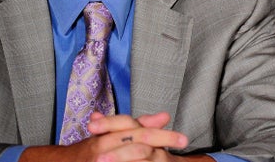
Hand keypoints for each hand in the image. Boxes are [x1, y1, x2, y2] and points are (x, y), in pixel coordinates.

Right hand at [19, 112, 188, 161]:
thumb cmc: (92, 149)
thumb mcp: (114, 133)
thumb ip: (138, 126)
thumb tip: (164, 116)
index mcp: (109, 134)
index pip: (140, 130)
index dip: (163, 134)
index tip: (183, 139)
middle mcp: (103, 147)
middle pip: (139, 142)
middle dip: (163, 142)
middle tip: (183, 142)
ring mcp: (101, 159)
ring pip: (132, 155)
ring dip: (150, 158)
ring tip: (167, 158)